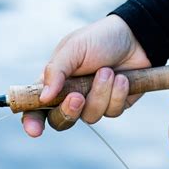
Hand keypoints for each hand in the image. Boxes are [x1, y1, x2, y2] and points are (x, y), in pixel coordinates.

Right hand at [22, 15, 150, 136]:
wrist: (136, 38)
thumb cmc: (100, 39)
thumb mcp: (74, 48)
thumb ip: (56, 71)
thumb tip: (44, 98)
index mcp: (55, 82)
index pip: (36, 107)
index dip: (32, 121)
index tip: (34, 130)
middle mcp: (71, 96)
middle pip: (61, 121)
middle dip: (69, 111)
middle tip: (77, 97)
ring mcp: (93, 103)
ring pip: (90, 117)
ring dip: (100, 93)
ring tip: (108, 71)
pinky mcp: (114, 106)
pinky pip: (112, 112)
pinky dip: (118, 94)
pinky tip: (123, 78)